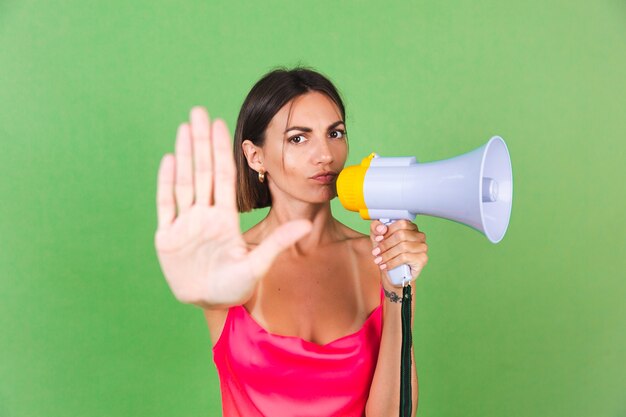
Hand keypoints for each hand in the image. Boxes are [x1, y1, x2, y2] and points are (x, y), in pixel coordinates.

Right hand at [154, 107, 311, 307]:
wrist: (210, 304)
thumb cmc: (235, 286)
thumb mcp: (258, 264)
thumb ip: (278, 242)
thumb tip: (305, 225)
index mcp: (226, 219)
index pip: (225, 177)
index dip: (222, 150)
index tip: (222, 124)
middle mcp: (205, 215)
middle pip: (203, 171)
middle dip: (201, 141)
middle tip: (198, 111)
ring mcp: (185, 224)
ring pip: (184, 182)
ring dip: (184, 154)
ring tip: (184, 127)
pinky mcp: (168, 236)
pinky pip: (166, 204)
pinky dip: (166, 183)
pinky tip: (169, 159)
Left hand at [369, 220, 427, 291]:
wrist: (393, 273)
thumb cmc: (387, 252)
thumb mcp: (377, 238)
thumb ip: (376, 228)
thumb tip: (381, 228)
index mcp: (411, 227)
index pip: (401, 223)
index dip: (387, 231)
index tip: (377, 239)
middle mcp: (419, 236)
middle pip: (401, 235)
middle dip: (385, 244)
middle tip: (376, 252)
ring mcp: (422, 247)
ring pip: (403, 246)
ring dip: (387, 254)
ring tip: (378, 260)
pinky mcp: (422, 259)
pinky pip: (405, 258)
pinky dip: (392, 262)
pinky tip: (385, 266)